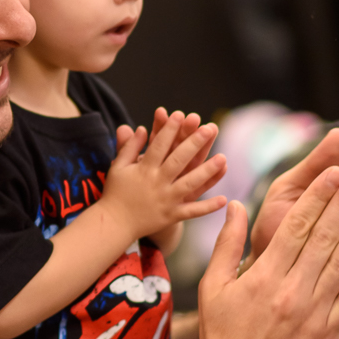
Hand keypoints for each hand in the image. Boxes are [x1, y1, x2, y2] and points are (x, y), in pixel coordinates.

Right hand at [102, 110, 226, 239]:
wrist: (114, 224)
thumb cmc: (115, 192)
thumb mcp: (118, 166)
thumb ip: (129, 147)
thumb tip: (141, 128)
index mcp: (143, 169)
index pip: (159, 145)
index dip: (169, 129)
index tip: (180, 114)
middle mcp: (157, 183)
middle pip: (178, 160)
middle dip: (194, 143)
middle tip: (209, 128)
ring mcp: (166, 200)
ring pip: (190, 184)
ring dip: (207, 172)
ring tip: (223, 158)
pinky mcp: (171, 216)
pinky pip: (192, 212)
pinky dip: (207, 207)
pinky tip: (224, 199)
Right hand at [199, 166, 338, 338]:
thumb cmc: (221, 333)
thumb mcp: (213, 285)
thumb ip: (226, 243)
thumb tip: (234, 204)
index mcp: (262, 278)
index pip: (294, 228)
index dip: (316, 197)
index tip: (332, 171)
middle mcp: (291, 294)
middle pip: (323, 240)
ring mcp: (314, 316)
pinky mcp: (330, 335)